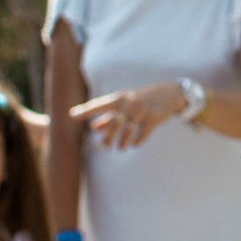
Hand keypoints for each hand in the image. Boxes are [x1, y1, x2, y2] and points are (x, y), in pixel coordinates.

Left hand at [70, 81, 187, 150]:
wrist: (169, 93)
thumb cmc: (141, 99)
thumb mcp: (125, 104)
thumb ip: (108, 116)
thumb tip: (93, 128)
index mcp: (120, 98)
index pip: (99, 105)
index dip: (85, 110)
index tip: (71, 115)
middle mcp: (130, 102)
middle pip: (114, 124)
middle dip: (108, 138)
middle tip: (104, 148)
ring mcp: (143, 110)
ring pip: (128, 131)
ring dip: (122, 142)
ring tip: (120, 148)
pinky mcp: (155, 118)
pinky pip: (143, 133)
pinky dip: (137, 141)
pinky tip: (133, 145)